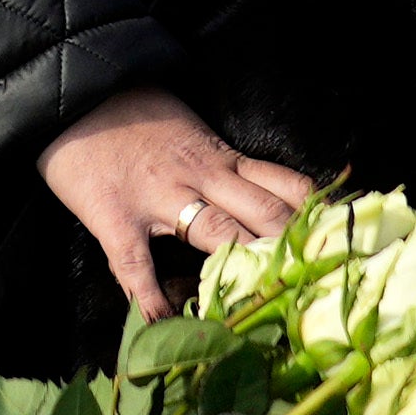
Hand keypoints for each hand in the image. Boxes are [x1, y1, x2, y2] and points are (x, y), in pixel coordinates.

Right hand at [33, 88, 317, 325]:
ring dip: (245, 270)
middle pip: (263, 214)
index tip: (345, 246)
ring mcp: (158, 197)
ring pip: (216, 235)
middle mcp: (200, 176)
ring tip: (268, 306)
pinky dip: (150, 297)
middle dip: (296, 251)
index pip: (283, 186)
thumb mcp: (187, 127)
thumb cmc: (130, 111)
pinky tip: (165, 323)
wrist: (71, 91)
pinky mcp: (115, 216)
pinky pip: (136, 263)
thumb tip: (257, 194)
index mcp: (220, 157)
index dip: (317, 218)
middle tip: (322, 287)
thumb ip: (219, 161)